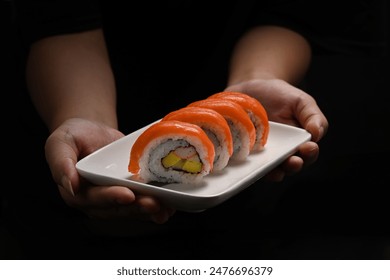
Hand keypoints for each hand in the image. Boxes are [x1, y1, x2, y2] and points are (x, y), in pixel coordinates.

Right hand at [44, 118, 174, 223]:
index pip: (94, 199)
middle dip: (136, 207)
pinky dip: (158, 204)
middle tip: (153, 203)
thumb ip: (61, 163)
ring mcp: (115, 197)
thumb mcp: (60, 143)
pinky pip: (143, 201)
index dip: (111, 198)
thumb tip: (68, 185)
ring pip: (133, 209)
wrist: (92, 131)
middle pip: (117, 208)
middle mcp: (97, 200)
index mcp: (77, 192)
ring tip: (166, 206)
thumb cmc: (73, 135)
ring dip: (149, 210)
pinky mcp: (130, 191)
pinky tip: (171, 204)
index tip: (128, 194)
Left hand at [224, 78, 327, 181]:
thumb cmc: (280, 96)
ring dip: (272, 172)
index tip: (308, 147)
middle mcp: (282, 153)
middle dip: (292, 166)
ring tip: (274, 170)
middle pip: (289, 166)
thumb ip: (313, 116)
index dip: (309, 154)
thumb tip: (317, 133)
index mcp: (299, 143)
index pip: (308, 154)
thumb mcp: (300, 101)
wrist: (252, 88)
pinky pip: (247, 164)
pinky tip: (249, 164)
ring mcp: (262, 155)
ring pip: (269, 170)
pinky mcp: (244, 153)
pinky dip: (249, 167)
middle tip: (293, 161)